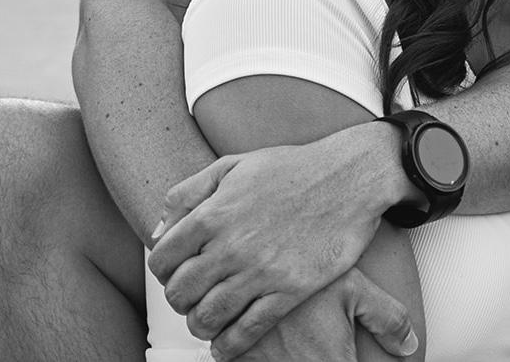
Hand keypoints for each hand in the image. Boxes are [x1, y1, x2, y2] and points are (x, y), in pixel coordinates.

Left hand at [148, 124, 402, 352]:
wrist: (350, 177)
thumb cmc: (294, 167)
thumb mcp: (235, 165)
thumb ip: (188, 193)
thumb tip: (159, 231)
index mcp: (214, 212)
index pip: (162, 260)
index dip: (165, 270)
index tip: (178, 271)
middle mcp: (231, 245)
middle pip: (180, 294)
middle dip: (180, 299)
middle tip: (194, 296)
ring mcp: (260, 270)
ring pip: (207, 318)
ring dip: (201, 324)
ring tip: (209, 319)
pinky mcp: (289, 290)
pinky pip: (246, 332)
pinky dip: (228, 345)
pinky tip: (226, 343)